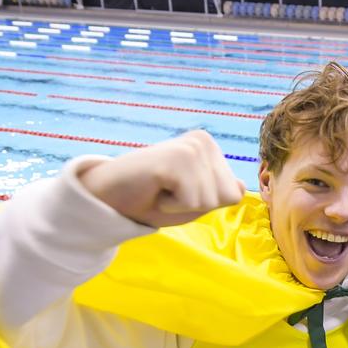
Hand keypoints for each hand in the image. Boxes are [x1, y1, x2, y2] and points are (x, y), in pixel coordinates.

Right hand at [79, 130, 244, 227]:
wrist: (107, 197)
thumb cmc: (150, 199)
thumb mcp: (192, 199)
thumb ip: (217, 192)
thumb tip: (240, 186)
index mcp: (209, 146)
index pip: (234, 194)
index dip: (204, 205)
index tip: (178, 194)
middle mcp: (203, 141)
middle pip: (226, 197)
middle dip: (196, 206)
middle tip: (167, 192)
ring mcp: (190, 147)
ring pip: (209, 201)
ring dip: (182, 206)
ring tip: (159, 189)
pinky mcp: (176, 159)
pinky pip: (192, 201)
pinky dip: (172, 206)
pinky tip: (154, 188)